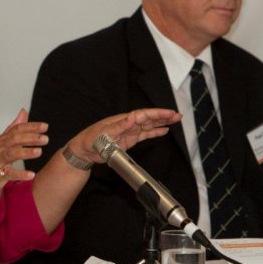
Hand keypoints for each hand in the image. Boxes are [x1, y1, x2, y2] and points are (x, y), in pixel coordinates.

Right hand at [0, 109, 47, 195]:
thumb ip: (14, 127)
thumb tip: (24, 112)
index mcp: (2, 139)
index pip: (17, 129)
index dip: (31, 127)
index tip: (45, 126)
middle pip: (15, 139)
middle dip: (31, 137)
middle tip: (45, 138)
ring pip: (11, 154)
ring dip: (25, 152)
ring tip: (39, 151)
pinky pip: (8, 174)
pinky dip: (20, 174)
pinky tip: (31, 175)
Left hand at [66, 108, 180, 162]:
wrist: (84, 150)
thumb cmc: (91, 139)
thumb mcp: (104, 132)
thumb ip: (120, 126)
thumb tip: (133, 117)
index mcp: (123, 120)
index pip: (143, 114)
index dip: (156, 114)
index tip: (168, 113)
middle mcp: (128, 124)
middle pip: (149, 118)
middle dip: (163, 116)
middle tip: (178, 116)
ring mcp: (130, 131)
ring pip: (149, 125)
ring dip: (162, 122)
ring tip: (175, 120)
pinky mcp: (129, 140)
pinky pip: (145, 134)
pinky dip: (155, 132)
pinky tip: (164, 131)